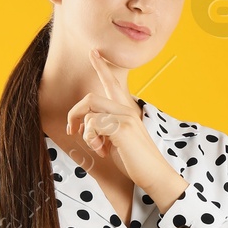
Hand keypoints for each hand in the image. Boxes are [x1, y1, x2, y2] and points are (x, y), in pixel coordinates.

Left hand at [67, 48, 180, 195]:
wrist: (155, 175)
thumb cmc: (136, 161)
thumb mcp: (118, 140)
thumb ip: (106, 127)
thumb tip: (86, 123)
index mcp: (128, 110)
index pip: (113, 83)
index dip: (101, 67)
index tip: (93, 52)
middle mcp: (127, 109)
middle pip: (90, 98)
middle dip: (74, 114)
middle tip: (72, 131)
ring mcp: (125, 117)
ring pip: (89, 112)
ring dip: (86, 133)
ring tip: (99, 147)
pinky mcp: (122, 128)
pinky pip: (92, 125)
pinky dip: (91, 140)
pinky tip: (103, 150)